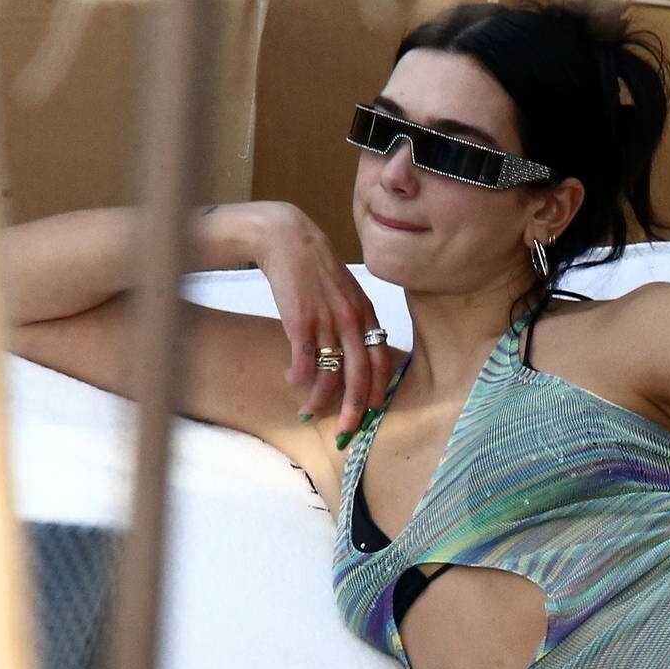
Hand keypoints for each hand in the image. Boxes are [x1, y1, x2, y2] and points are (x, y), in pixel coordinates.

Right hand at [243, 202, 392, 441]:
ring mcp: (327, 321)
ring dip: (320, 397)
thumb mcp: (346, 291)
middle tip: (347, 429)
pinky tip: (292, 381)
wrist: (288, 239)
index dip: (378, 387)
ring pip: (330, 372)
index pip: (380, 358)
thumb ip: (355, 319)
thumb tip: (356, 351)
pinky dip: (299, 376)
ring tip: (309, 410)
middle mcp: (351, 320)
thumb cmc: (316, 268)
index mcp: (366, 313)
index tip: (374, 409)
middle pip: (360, 373)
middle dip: (354, 406)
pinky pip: (304, 360)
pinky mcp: (300, 321)